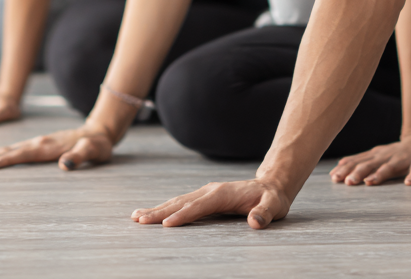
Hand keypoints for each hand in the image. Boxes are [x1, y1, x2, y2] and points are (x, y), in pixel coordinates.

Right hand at [0, 124, 112, 170]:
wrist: (98, 132)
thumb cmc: (96, 144)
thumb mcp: (93, 150)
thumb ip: (79, 156)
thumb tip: (64, 165)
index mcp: (48, 145)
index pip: (22, 153)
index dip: (6, 160)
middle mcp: (39, 142)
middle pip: (9, 149)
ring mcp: (37, 142)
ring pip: (8, 148)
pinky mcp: (38, 145)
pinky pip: (14, 150)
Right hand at [132, 178, 290, 228]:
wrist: (271, 186)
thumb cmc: (271, 199)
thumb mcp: (273, 206)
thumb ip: (265, 213)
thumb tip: (255, 222)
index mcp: (222, 193)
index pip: (199, 206)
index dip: (183, 216)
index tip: (166, 225)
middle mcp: (210, 191)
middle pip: (181, 202)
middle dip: (159, 211)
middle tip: (139, 220)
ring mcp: (206, 193)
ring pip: (177, 201)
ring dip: (157, 209)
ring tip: (137, 217)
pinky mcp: (204, 197)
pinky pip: (181, 203)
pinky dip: (165, 208)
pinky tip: (154, 214)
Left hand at [329, 133, 410, 186]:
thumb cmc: (393, 153)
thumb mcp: (375, 155)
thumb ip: (359, 162)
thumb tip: (337, 168)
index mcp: (375, 155)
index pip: (357, 162)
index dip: (345, 169)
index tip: (334, 178)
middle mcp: (385, 156)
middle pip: (370, 165)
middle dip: (358, 173)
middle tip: (348, 182)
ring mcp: (401, 158)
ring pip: (389, 167)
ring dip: (379, 174)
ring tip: (369, 182)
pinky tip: (409, 183)